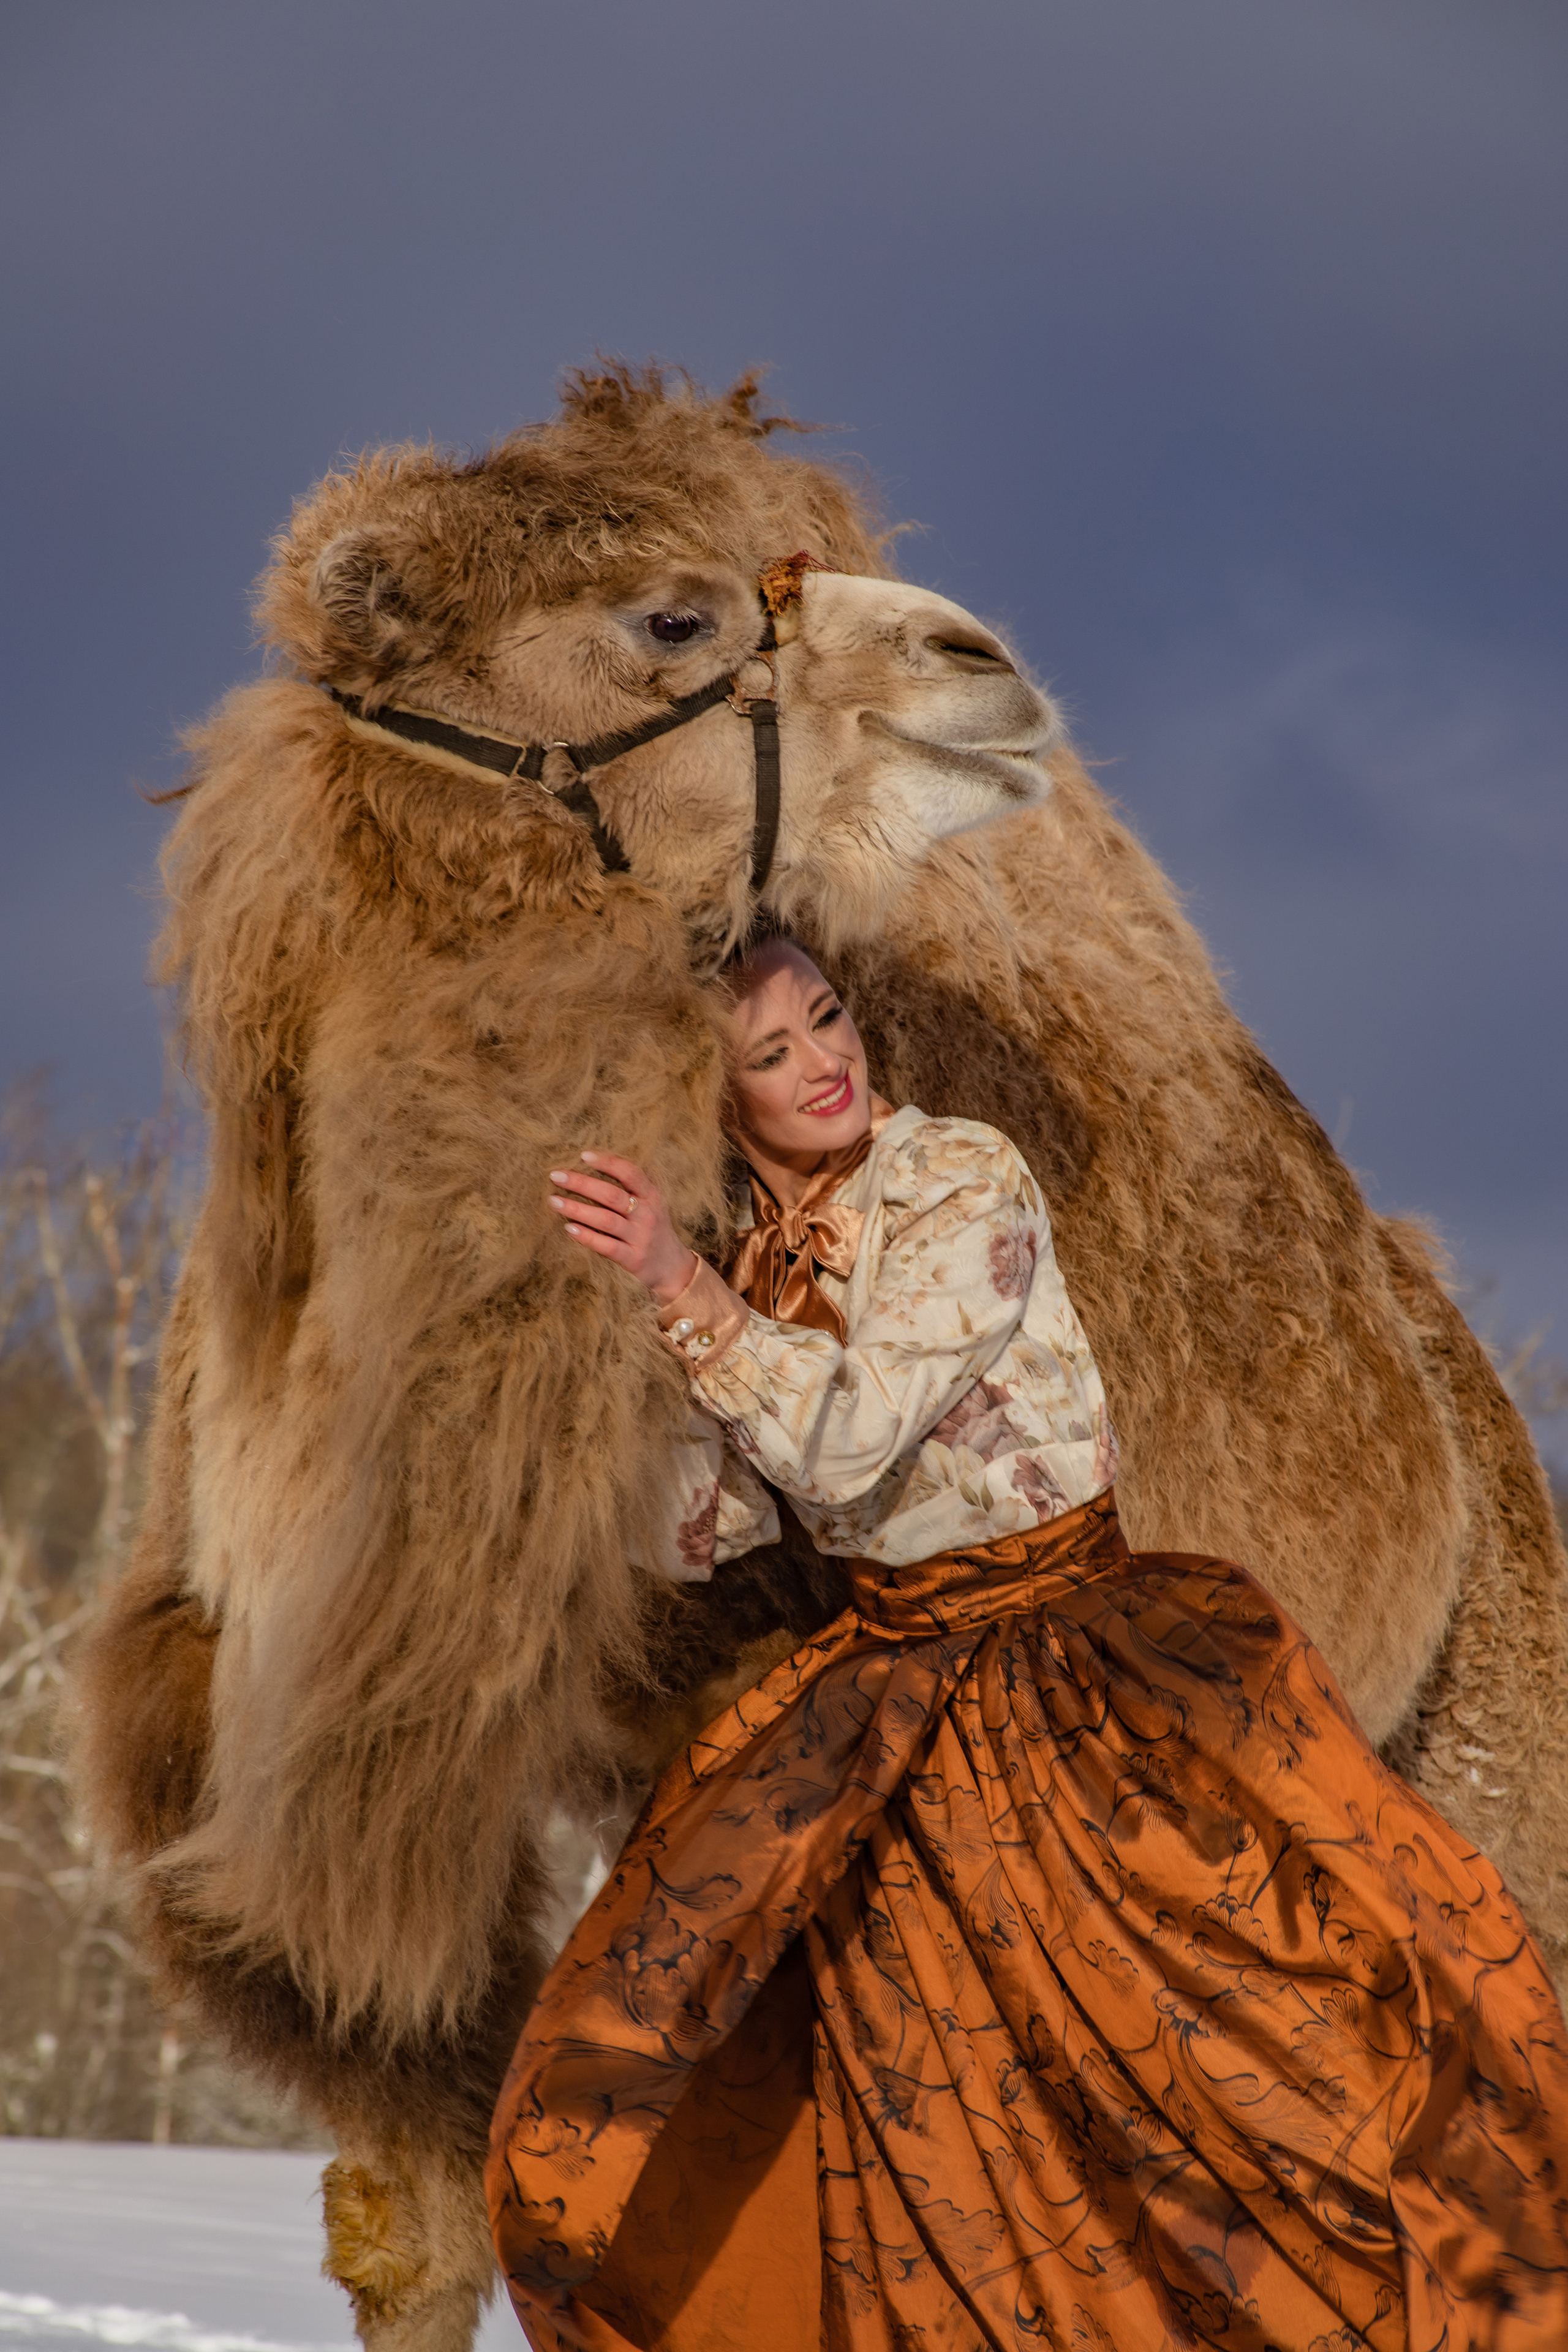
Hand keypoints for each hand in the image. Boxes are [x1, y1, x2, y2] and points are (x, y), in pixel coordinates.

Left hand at [547, 1151, 696, 1306]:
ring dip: (577, 1209)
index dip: (608, 1163)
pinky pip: (606, 1246)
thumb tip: (598, 1163)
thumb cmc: (654, 1229)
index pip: (630, 1173)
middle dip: (582, 1183)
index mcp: (652, 1196)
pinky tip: (568, 1228)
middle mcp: (647, 1215)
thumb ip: (634, 1187)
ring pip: (606, 1220)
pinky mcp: (632, 1258)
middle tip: (556, 1176)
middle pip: (612, 1195)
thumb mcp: (652, 1204)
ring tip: (554, 1201)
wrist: (672, 1267)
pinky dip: (586, 1236)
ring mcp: (640, 1237)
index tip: (584, 1155)